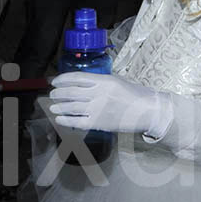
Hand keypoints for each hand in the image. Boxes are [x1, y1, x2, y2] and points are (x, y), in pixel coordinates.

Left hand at [49, 72, 170, 137]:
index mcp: (104, 81)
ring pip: (71, 107)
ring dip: (59, 106)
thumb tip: (83, 83)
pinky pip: (76, 122)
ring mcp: (97, 109)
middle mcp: (99, 94)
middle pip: (71, 92)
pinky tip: (59, 119)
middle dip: (58, 93)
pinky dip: (66, 120)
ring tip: (53, 106)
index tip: (56, 81)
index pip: (77, 78)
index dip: (63, 79)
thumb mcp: (118, 81)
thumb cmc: (136, 95)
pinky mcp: (98, 123)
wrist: (147, 111)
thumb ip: (101, 82)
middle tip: (53, 94)